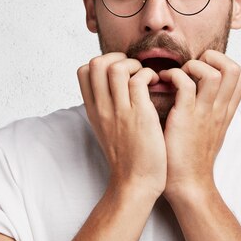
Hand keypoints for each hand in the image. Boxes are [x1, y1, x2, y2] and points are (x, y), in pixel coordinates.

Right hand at [77, 53, 166, 196]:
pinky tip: (157, 85)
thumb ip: (106, 108)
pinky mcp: (140, 115)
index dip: (103, 62)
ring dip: (134, 64)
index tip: (120, 71)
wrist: (135, 183)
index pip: (83, 71)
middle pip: (96, 63)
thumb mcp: (107, 130)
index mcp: (94, 111)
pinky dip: (150, 75)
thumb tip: (112, 89)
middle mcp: (103, 108)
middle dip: (117, 57)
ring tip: (145, 76)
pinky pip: (139, 80)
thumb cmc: (127, 158)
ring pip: (116, 68)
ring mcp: (120, 111)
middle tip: (133, 69)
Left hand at [158, 50, 240, 196]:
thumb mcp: (211, 131)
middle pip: (235, 69)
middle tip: (193, 67)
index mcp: (226, 111)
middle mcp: (220, 110)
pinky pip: (185, 84)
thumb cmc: (193, 159)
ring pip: (215, 73)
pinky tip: (164, 83)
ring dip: (194, 65)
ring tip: (180, 74)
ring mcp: (205, 113)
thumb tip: (201, 92)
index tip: (204, 68)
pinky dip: (173, 76)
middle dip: (213, 57)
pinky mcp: (186, 118)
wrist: (188, 185)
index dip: (224, 62)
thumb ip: (211, 110)